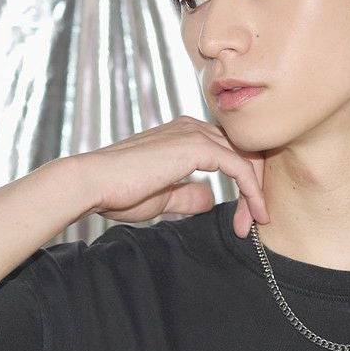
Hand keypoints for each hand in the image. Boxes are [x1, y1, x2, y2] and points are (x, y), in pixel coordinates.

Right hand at [82, 115, 267, 237]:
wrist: (94, 183)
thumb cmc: (118, 192)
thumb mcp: (163, 198)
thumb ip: (188, 195)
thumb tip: (210, 198)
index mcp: (184, 134)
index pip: (229, 152)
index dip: (244, 184)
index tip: (246, 218)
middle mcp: (192, 127)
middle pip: (243, 151)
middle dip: (255, 188)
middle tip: (254, 223)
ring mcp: (194, 133)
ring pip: (245, 158)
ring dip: (255, 193)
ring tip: (256, 222)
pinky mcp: (196, 146)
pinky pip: (239, 166)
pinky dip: (251, 190)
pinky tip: (255, 212)